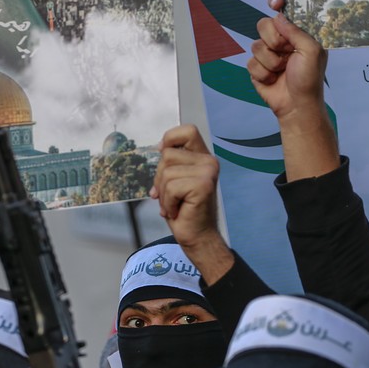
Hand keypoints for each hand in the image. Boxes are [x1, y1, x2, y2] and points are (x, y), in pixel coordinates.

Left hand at [150, 125, 232, 284]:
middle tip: (170, 197)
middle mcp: (209, 161)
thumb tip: (159, 148)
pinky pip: (170, 187)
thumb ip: (172, 163)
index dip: (170, 139)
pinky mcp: (203, 185)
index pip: (187, 130)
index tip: (162, 156)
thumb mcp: (175, 181)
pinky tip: (178, 211)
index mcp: (203, 157)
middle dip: (160, 178)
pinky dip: (168, 203)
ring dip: (164, 194)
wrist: (197, 237)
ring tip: (175, 205)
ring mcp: (208, 172)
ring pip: (166, 172)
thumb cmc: (185, 211)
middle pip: (167, 154)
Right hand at [248, 0, 327, 127]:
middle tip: (286, 52)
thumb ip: (296, 31)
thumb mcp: (311, 51)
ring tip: (282, 71)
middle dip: (273, 40)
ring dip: (270, 62)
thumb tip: (278, 16)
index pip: (283, 12)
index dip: (277, 3)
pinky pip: (250, 63)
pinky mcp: (257, 69)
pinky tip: (273, 80)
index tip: (275, 1)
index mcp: (296, 34)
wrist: (296, 105)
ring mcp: (267, 55)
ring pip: (256, 46)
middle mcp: (281, 41)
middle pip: (263, 25)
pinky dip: (263, 73)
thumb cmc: (309, 79)